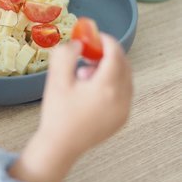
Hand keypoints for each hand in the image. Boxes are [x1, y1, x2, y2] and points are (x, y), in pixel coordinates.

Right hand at [10, 34, 132, 181]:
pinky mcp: (121, 118)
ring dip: (110, 68)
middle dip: (108, 53)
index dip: (106, 41)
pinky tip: (91, 88)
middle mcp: (121, 98)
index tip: (95, 36)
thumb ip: (66, 55)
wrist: (60, 145)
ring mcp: (123, 110)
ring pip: (125, 78)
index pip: (115, 54)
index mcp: (106, 88)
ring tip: (85, 73)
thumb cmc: (57, 114)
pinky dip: (112, 83)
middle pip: (124, 65)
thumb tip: (77, 43)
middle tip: (90, 51)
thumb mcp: (57, 80)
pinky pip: (123, 92)